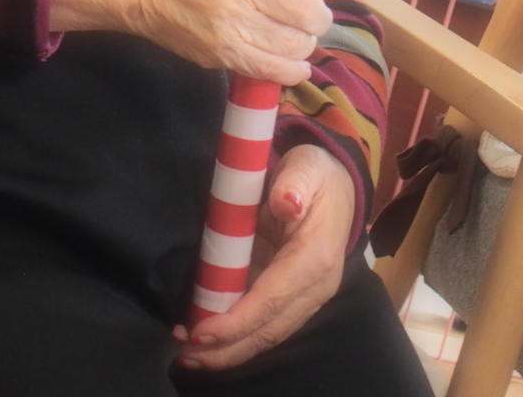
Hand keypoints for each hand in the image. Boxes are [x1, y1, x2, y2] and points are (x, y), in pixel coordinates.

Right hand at [49, 0, 337, 85]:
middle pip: (311, 10)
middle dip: (317, 14)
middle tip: (307, 11)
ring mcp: (230, 18)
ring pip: (297, 43)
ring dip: (304, 40)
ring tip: (293, 32)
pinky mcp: (220, 51)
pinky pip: (274, 69)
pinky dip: (292, 68)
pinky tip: (292, 60)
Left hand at [173, 144, 355, 369]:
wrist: (339, 185)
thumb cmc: (316, 175)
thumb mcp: (306, 167)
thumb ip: (294, 183)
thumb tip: (287, 202)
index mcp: (314, 258)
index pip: (272, 300)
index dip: (236, 321)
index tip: (201, 332)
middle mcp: (314, 287)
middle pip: (269, 330)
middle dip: (227, 348)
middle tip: (184, 355)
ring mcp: (305, 296)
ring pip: (267, 334)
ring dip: (228, 349)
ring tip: (188, 355)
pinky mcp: (292, 296)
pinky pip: (264, 322)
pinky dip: (236, 335)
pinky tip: (207, 340)